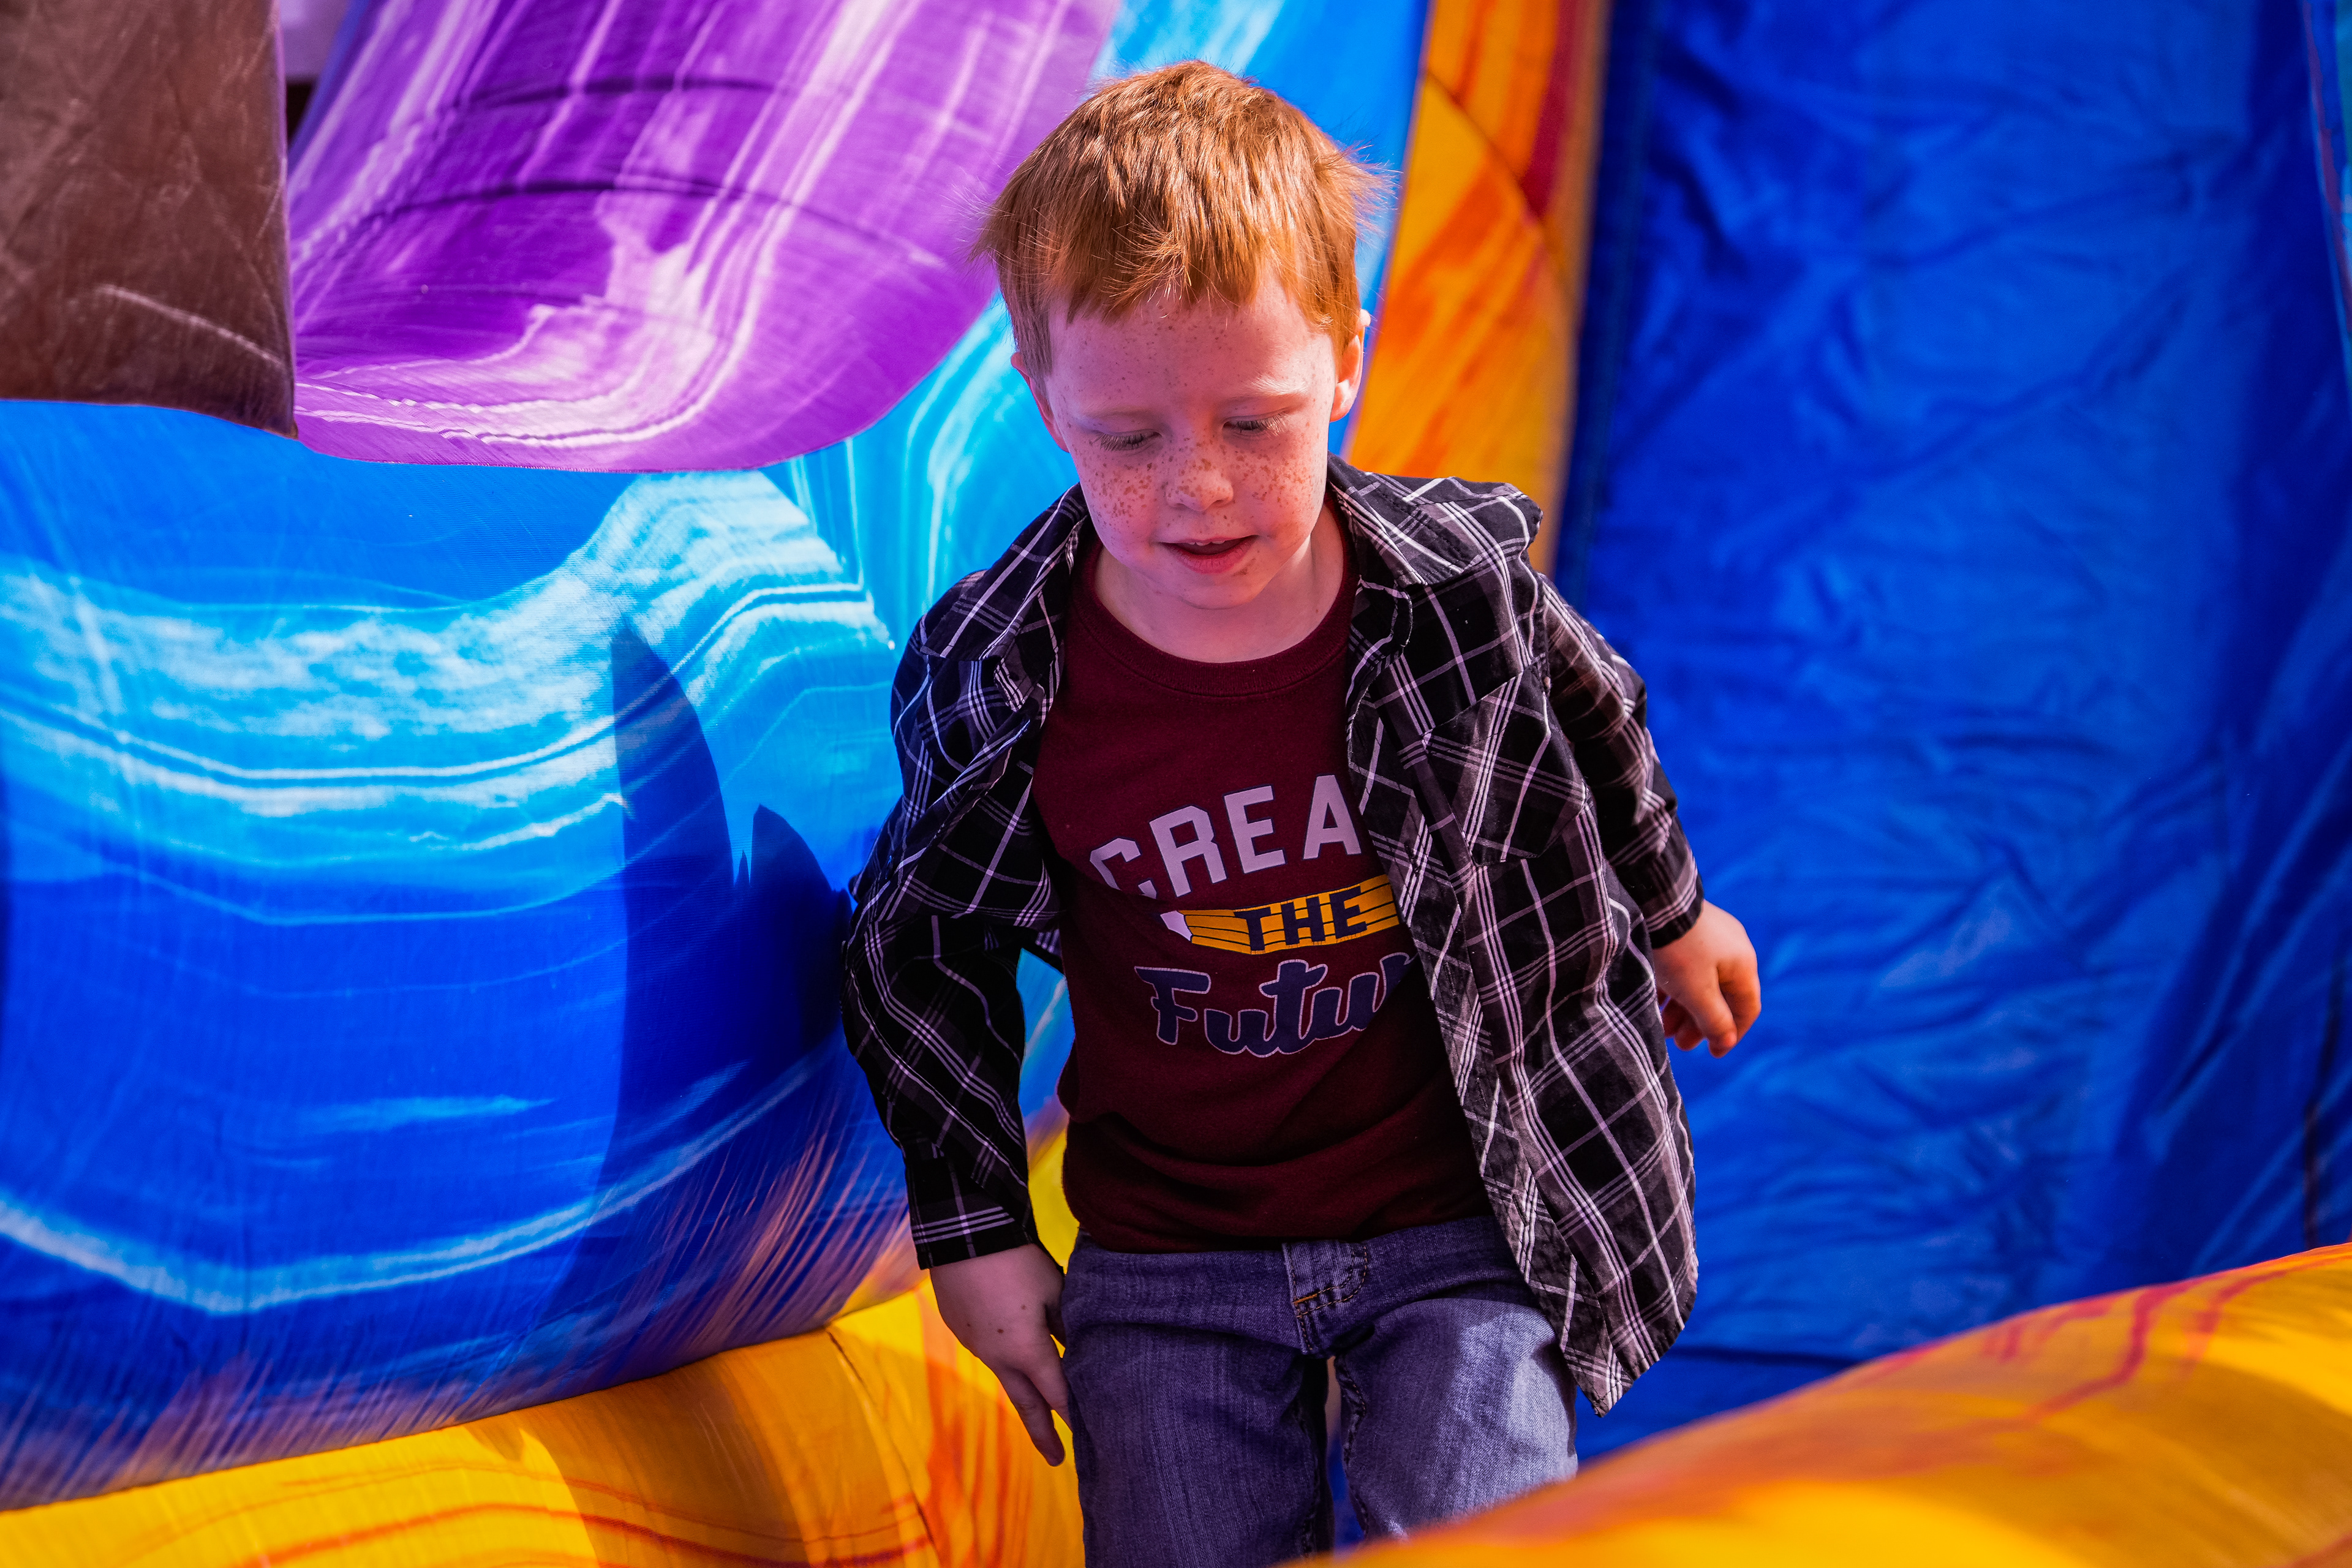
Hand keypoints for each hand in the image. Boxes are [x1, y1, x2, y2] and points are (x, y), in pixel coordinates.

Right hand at [929, 1243, 1070, 1464]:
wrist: (962, 1234)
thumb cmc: (1017, 1260)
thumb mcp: (1055, 1290)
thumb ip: (1068, 1324)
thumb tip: (1078, 1346)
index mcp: (1027, 1351)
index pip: (1057, 1394)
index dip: (1073, 1417)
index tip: (1087, 1439)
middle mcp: (998, 1357)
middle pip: (1025, 1404)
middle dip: (1042, 1433)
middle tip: (1057, 1459)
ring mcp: (974, 1345)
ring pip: (1005, 1374)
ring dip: (1023, 1388)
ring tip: (1040, 1402)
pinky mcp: (959, 1328)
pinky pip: (986, 1349)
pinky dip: (1002, 1354)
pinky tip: (1009, 1341)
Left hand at [1652, 901, 1760, 1055]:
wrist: (1653, 900)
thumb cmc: (1679, 950)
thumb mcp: (1697, 992)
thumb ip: (1714, 1020)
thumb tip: (1725, 1041)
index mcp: (1743, 965)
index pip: (1747, 1009)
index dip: (1732, 1035)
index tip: (1713, 1053)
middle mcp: (1732, 950)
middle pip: (1721, 998)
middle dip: (1700, 1024)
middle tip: (1680, 1044)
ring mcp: (1709, 938)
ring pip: (1700, 983)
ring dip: (1684, 1009)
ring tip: (1663, 1027)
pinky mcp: (1685, 931)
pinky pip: (1685, 967)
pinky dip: (1673, 988)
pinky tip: (1656, 1003)